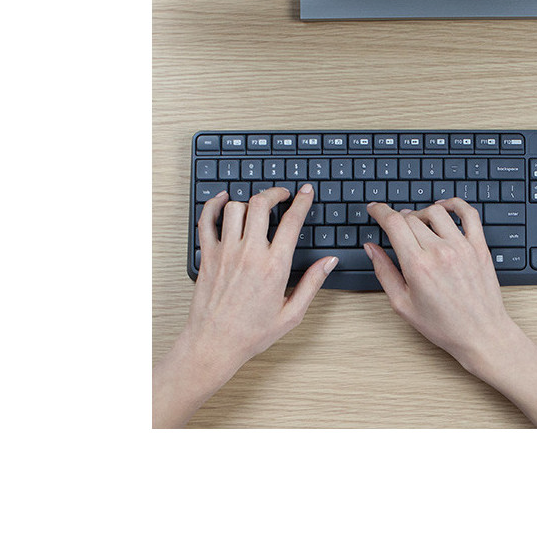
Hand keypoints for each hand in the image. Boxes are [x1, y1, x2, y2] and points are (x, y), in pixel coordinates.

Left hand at [153, 185, 336, 426]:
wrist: (214, 344)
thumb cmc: (251, 333)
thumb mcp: (292, 313)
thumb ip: (313, 283)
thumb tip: (329, 262)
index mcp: (274, 267)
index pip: (292, 222)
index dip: (301, 201)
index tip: (305, 192)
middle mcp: (249, 254)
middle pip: (261, 204)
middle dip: (274, 193)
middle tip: (281, 195)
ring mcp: (226, 253)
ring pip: (235, 208)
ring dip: (248, 202)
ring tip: (256, 207)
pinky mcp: (207, 256)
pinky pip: (206, 221)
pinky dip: (213, 205)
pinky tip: (223, 201)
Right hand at [364, 199, 536, 427]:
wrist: (480, 334)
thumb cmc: (443, 325)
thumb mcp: (403, 305)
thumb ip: (384, 272)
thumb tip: (371, 248)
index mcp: (417, 265)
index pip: (394, 223)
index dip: (380, 211)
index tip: (375, 209)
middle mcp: (439, 251)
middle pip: (411, 217)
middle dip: (399, 218)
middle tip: (396, 228)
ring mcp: (462, 246)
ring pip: (436, 212)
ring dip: (422, 213)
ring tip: (418, 225)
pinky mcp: (479, 246)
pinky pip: (469, 214)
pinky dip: (455, 204)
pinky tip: (446, 207)